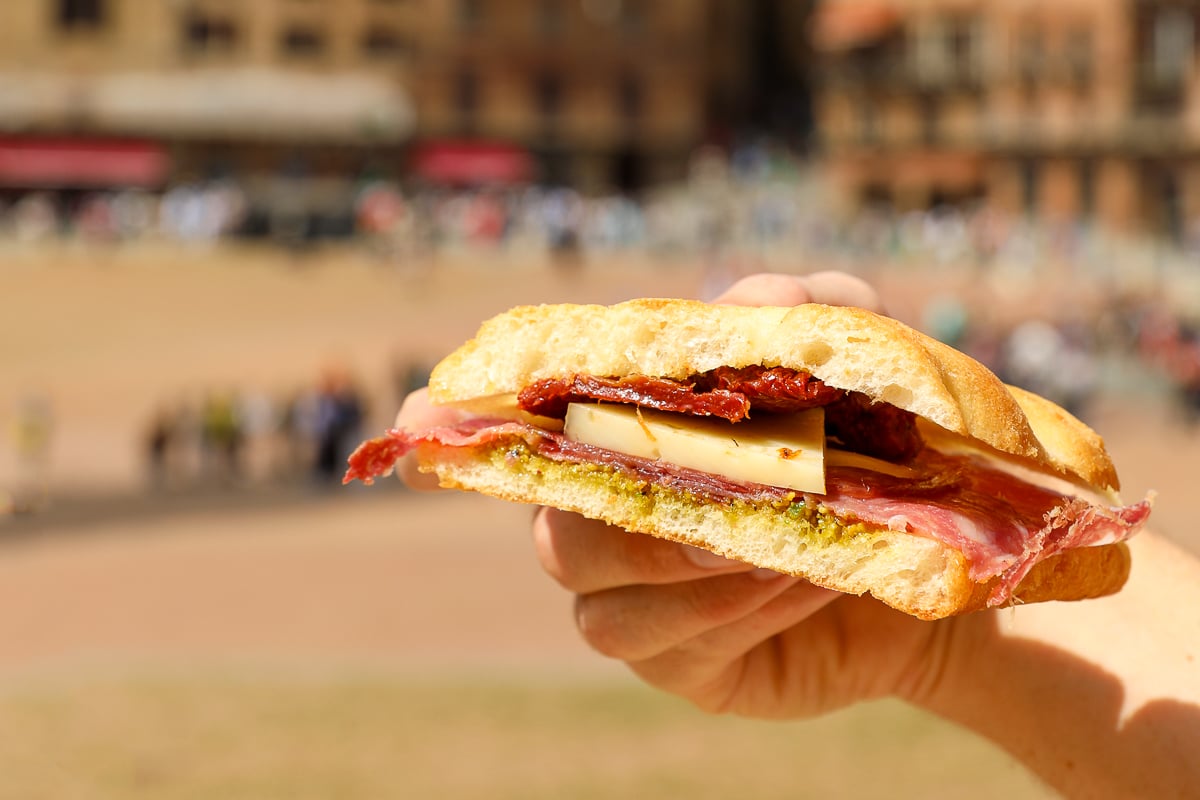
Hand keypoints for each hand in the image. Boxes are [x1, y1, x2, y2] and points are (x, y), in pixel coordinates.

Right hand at [531, 272, 963, 717]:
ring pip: (602, 608)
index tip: (534, 403)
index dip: (519, 420)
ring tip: (787, 547)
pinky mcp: (681, 664)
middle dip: (634, 515)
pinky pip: (674, 651)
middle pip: (556, 532)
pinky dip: (736, 614)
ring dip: (693, 574)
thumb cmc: (871, 443)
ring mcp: (637, 602)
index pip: (543, 432)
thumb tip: (768, 298)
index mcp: (620, 440)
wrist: (931, 555)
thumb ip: (815, 316)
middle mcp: (607, 524)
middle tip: (723, 493)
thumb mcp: (856, 363)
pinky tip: (805, 581)